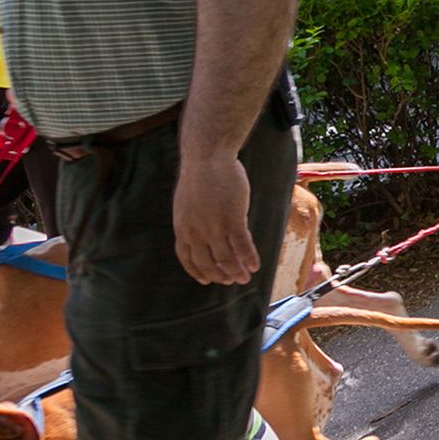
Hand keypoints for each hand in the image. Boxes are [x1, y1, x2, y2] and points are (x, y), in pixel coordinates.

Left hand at [174, 152, 259, 284]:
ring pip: (226, 259)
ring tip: (245, 278)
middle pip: (208, 263)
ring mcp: (214, 228)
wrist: (207, 158)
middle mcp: (196, 233)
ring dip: (237, 272)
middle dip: (220, 275)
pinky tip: (255, 266)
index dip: (198, 272)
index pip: (187, 258)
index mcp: (183, 228)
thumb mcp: (188, 202)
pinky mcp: (233, 221)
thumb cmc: (200, 174)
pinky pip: (242, 247)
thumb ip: (194, 219)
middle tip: (231, 281)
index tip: (206, 280)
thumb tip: (202, 227)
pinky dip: (249, 259)